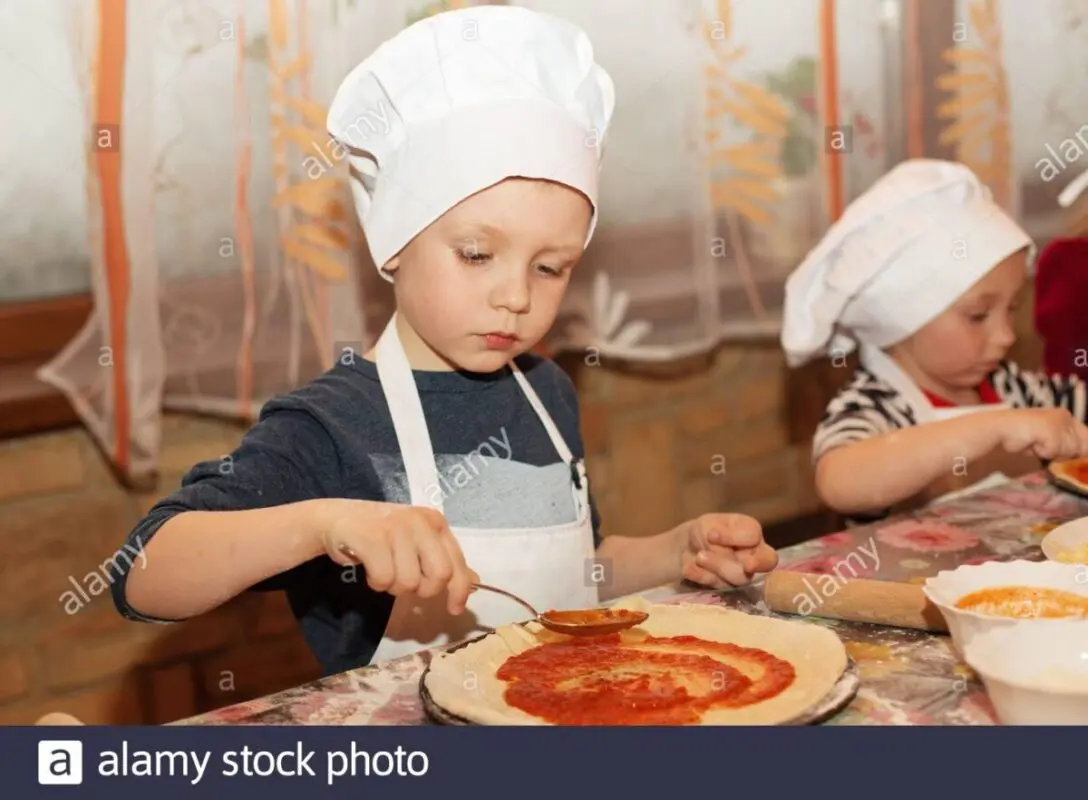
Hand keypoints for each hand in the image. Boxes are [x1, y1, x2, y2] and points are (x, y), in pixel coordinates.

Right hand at [319, 500, 477, 614]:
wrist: (336, 519)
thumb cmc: (380, 534)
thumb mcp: (416, 543)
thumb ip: (442, 560)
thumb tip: (475, 583)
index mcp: (435, 522)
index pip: (457, 563)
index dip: (460, 591)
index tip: (455, 610)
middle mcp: (420, 522)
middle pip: (439, 575)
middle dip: (423, 590)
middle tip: (405, 583)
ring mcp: (396, 527)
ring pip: (409, 582)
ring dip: (393, 586)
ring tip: (382, 569)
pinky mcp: (372, 537)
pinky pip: (384, 579)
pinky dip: (376, 583)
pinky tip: (369, 568)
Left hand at [679, 513, 777, 588]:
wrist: (686, 548)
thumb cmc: (704, 531)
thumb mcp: (710, 523)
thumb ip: (724, 534)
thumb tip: (720, 542)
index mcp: (753, 536)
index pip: (754, 537)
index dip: (734, 538)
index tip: (711, 535)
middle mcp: (755, 557)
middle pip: (753, 566)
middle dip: (725, 562)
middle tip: (702, 555)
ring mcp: (744, 576)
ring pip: (739, 580)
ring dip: (714, 568)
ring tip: (698, 558)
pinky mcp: (729, 589)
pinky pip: (719, 587)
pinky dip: (701, 576)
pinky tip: (689, 569)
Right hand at [997, 408, 1087, 460]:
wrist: (999, 428)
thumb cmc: (1022, 435)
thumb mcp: (1049, 440)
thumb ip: (1067, 446)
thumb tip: (1084, 453)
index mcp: (1066, 416)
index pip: (1087, 438)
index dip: (1081, 450)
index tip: (1068, 454)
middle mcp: (1065, 417)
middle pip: (1080, 447)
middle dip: (1062, 452)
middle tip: (1043, 446)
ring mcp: (1058, 423)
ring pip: (1068, 450)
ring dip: (1051, 453)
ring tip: (1035, 444)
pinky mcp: (1050, 431)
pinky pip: (1053, 451)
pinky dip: (1042, 452)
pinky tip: (1031, 443)